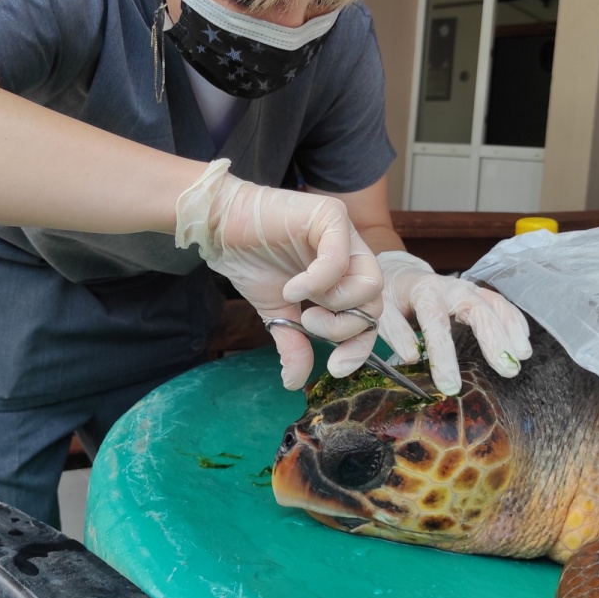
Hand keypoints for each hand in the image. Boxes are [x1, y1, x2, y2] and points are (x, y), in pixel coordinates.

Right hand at [176, 160, 382, 388]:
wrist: (222, 229)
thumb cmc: (252, 263)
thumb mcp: (277, 314)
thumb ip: (293, 343)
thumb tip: (294, 382)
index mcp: (344, 278)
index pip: (370, 318)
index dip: (359, 348)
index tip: (335, 369)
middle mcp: (351, 256)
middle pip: (376, 304)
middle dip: (344, 328)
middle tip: (308, 323)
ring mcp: (345, 235)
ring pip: (371, 283)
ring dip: (336, 304)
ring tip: (300, 302)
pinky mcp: (331, 216)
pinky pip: (340, 259)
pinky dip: (318, 281)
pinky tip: (292, 287)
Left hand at [375, 250, 530, 393]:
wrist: (400, 274)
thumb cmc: (391, 297)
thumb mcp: (381, 312)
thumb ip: (394, 333)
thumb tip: (412, 357)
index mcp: (423, 291)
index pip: (436, 323)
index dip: (443, 355)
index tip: (449, 385)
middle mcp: (450, 287)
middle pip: (477, 310)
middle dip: (493, 340)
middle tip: (506, 369)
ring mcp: (467, 289)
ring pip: (494, 305)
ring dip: (510, 330)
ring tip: (520, 357)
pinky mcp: (477, 294)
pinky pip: (500, 305)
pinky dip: (514, 321)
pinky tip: (522, 342)